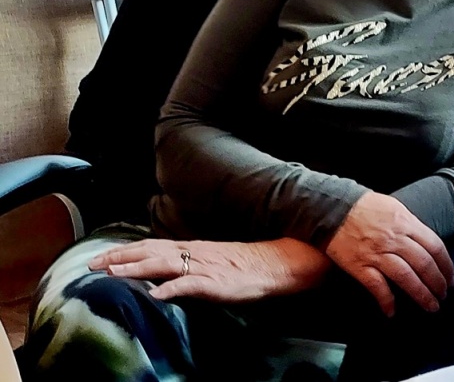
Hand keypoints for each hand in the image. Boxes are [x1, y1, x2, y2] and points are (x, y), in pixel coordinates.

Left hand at [88, 238, 329, 302]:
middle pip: (149, 251)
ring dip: (136, 268)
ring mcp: (202, 266)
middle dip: (119, 258)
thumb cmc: (243, 265)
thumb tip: (161, 274)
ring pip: (163, 264)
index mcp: (190, 247)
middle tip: (91, 264)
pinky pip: (190, 285)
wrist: (274, 264)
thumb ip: (186, 265)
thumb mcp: (210, 260)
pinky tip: (156, 295)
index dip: (123, 252)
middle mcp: (192, 252)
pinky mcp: (215, 282)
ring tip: (113, 274)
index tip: (98, 258)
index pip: (150, 246)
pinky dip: (171, 288)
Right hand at [324, 191, 453, 316]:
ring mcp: (377, 254)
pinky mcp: (359, 266)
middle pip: (424, 265)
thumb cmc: (365, 207)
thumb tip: (427, 242)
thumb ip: (411, 225)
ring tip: (430, 305)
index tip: (450, 277)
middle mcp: (395, 240)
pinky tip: (392, 311)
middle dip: (438, 283)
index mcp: (406, 224)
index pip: (435, 247)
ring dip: (422, 295)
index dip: (446, 265)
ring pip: (407, 278)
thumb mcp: (395, 208)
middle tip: (443, 296)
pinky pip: (377, 287)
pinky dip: (386, 301)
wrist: (334, 209)